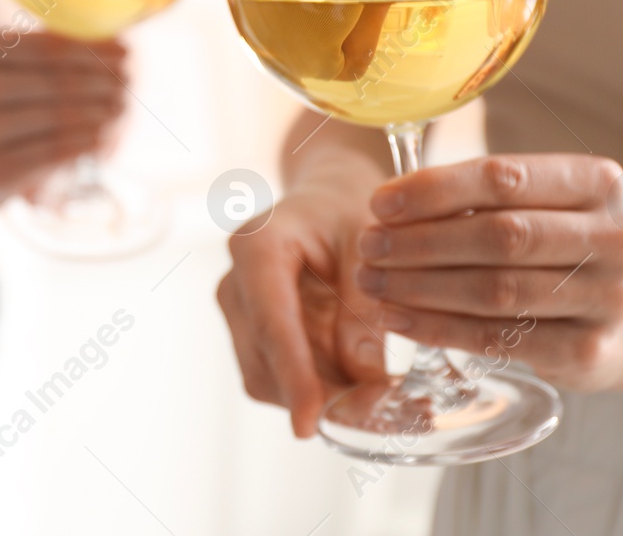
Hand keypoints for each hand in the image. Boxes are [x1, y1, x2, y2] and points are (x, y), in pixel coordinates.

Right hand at [0, 30, 129, 211]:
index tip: (127, 51)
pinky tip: (107, 136)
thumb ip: (46, 54)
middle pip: (55, 81)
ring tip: (126, 106)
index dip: (92, 48)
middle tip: (134, 81)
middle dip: (103, 80)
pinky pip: (53, 151)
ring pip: (58, 116)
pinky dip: (86, 142)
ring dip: (102, 111)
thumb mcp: (0, 72)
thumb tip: (118, 43)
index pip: (44, 45)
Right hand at [216, 157, 390, 436]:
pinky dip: (320, 393)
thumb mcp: (369, 243)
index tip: (309, 422)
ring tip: (385, 400)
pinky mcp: (253, 337)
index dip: (292, 375)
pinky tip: (364, 389)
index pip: (270, 321)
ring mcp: (239, 314)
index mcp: (257, 246)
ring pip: (269, 380)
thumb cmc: (345, 210)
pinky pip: (280, 380)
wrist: (325, 201)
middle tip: (386, 413)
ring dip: (322, 398)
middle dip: (319, 395)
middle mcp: (235, 284)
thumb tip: (365, 379)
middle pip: (264, 361)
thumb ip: (365, 306)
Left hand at [355, 154, 622, 391]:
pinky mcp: (591, 353)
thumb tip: (389, 203)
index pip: (504, 177)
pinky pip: (498, 338)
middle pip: (501, 235)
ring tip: (371, 281)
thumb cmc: (560, 249)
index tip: (379, 203)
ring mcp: (610, 299)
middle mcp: (617, 238)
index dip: (434, 190)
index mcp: (599, 184)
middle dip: (421, 241)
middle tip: (369, 246)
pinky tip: (396, 318)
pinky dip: (437, 328)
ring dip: (421, 286)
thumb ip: (480, 197)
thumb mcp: (541, 206)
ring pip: (496, 290)